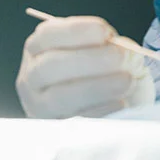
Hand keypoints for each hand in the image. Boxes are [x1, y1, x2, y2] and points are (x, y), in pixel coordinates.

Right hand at [16, 15, 155, 118]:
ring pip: (60, 97)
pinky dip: (101, 109)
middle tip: (120, 56)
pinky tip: (121, 101)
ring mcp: (39, 104)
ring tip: (127, 80)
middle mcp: (31, 75)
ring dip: (97, 87)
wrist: (84, 98)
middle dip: (89, 60)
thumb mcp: (91, 46)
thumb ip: (102, 44)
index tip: (106, 32)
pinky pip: (76, 120)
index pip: (47, 35)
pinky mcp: (55, 127)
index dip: (76, 32)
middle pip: (50, 66)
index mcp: (37, 47)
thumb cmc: (90, 64)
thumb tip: (122, 50)